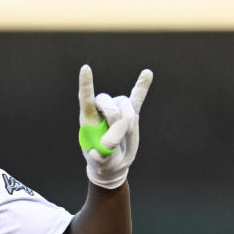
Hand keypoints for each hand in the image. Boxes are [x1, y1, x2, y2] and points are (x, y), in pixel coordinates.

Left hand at [77, 65, 152, 188]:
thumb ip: (105, 150)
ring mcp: (118, 111)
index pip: (86, 99)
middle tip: (114, 140)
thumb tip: (115, 135)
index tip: (86, 69)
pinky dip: (142, 87)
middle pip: (108, 102)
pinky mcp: (132, 115)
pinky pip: (137, 98)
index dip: (86, 84)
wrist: (114, 164)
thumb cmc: (102, 161)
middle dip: (114, 119)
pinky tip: (147, 74)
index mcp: (88, 119)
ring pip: (125, 106)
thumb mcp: (101, 160)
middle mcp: (102, 110)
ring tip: (125, 134)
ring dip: (127, 121)